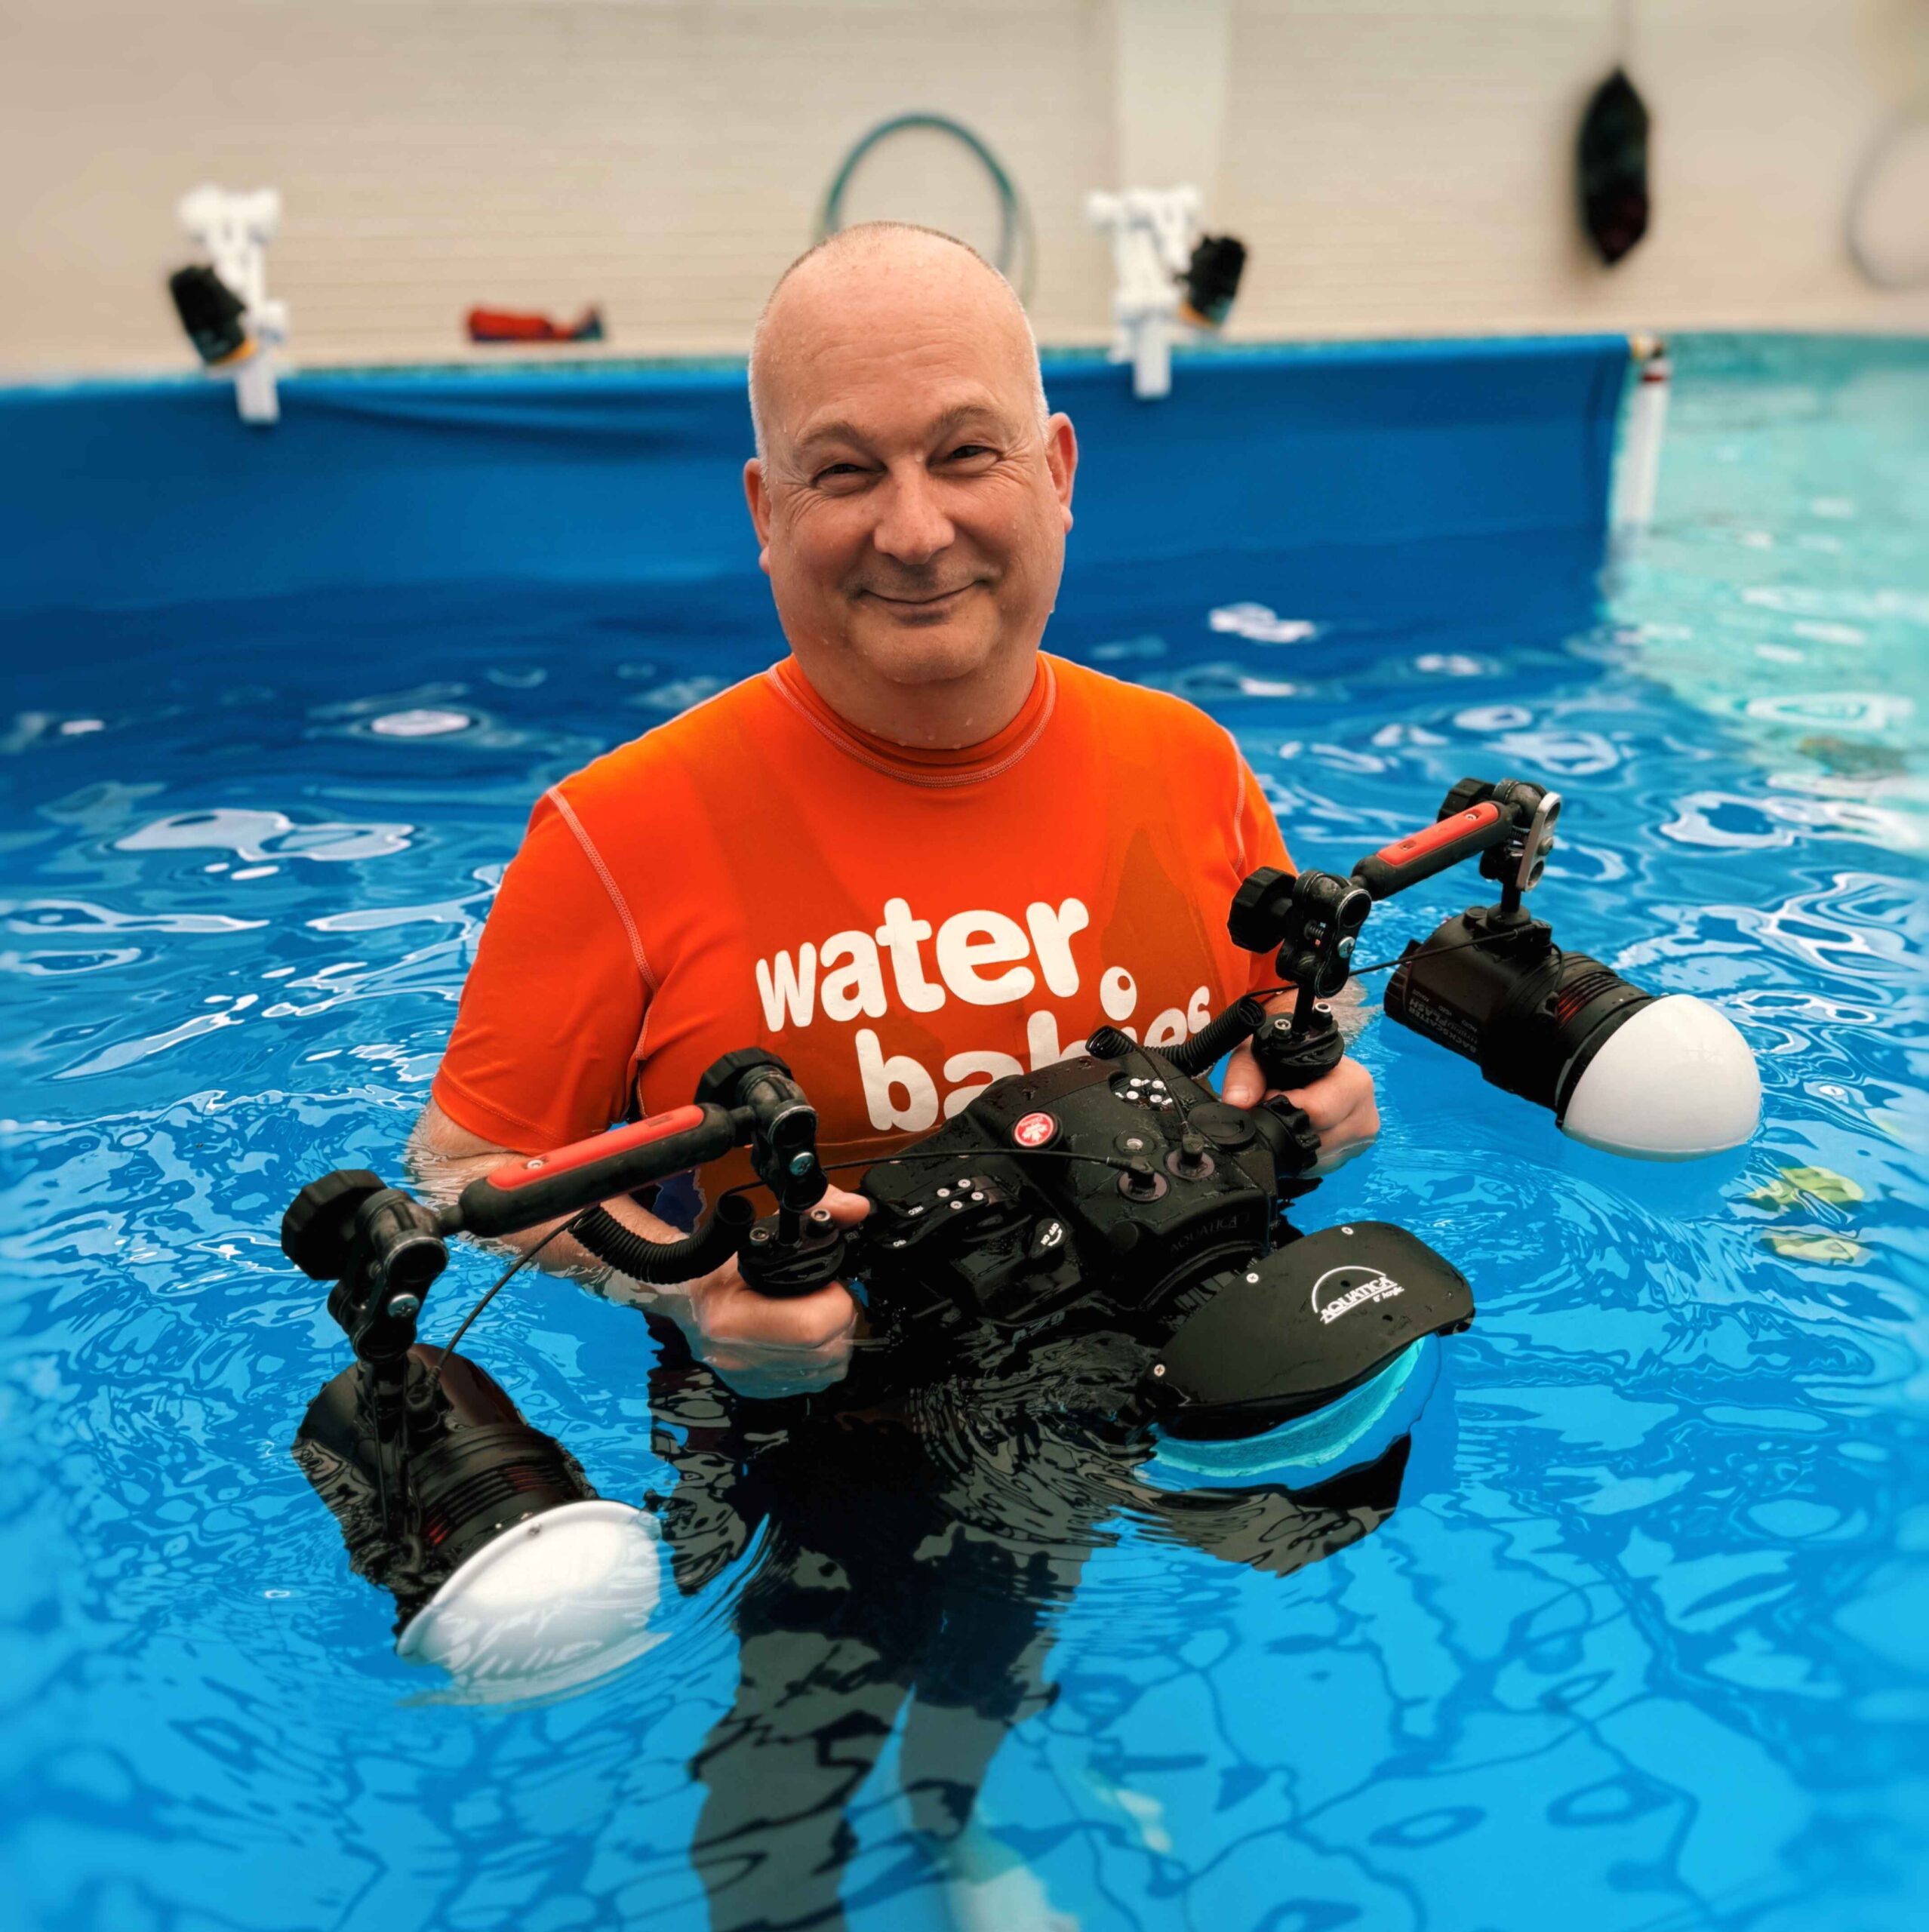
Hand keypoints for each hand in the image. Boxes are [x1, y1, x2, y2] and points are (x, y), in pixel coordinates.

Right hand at [678, 1186, 871, 1399]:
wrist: (687, 1295)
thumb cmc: (724, 1261)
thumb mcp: (766, 1229)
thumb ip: (818, 1209)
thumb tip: (857, 1208)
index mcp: (732, 1318)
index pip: (812, 1328)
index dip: (835, 1302)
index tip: (828, 1284)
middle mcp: (738, 1357)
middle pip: (826, 1352)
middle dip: (840, 1321)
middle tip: (826, 1297)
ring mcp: (748, 1379)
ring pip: (825, 1371)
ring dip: (833, 1342)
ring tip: (816, 1312)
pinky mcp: (756, 1389)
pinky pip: (811, 1382)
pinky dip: (818, 1358)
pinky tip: (805, 1334)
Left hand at [1219, 1048, 1380, 1173]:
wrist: (1303, 1062)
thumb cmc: (1284, 1055)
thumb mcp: (1261, 1053)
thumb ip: (1246, 1073)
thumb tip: (1238, 1102)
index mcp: (1354, 1084)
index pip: (1319, 1113)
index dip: (1285, 1109)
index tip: (1270, 1097)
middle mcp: (1365, 1114)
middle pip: (1317, 1142)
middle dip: (1288, 1129)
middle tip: (1275, 1105)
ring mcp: (1359, 1141)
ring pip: (1316, 1160)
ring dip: (1293, 1144)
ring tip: (1288, 1116)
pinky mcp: (1348, 1156)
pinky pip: (1318, 1167)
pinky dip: (1301, 1155)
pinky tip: (1296, 1131)